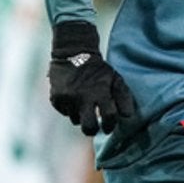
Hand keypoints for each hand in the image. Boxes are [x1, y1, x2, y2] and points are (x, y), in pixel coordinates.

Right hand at [49, 21, 133, 135]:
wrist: (73, 53)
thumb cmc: (98, 69)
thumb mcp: (114, 78)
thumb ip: (123, 96)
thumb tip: (128, 116)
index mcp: (100, 91)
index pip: (109, 117)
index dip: (110, 125)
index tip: (108, 127)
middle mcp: (83, 97)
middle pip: (88, 127)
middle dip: (93, 129)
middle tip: (95, 127)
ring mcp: (67, 98)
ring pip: (75, 120)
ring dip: (81, 115)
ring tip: (83, 101)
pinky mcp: (55, 98)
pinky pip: (64, 112)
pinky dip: (70, 108)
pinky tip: (73, 97)